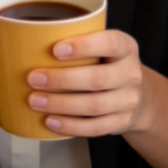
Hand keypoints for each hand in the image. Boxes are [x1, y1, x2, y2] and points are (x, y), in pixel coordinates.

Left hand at [26, 29, 146, 136]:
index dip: (83, 46)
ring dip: (61, 104)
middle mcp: (131, 73)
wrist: (138, 94)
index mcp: (126, 47)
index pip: (109, 43)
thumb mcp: (102, 44)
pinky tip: (50, 120)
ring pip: (95, 105)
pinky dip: (70, 126)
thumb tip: (29, 40)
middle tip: (33, 78)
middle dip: (62, 80)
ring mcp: (129, 101)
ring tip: (35, 100)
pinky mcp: (122, 122)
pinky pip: (95, 128)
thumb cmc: (107, 62)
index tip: (55, 49)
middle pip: (98, 79)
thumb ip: (78, 39)